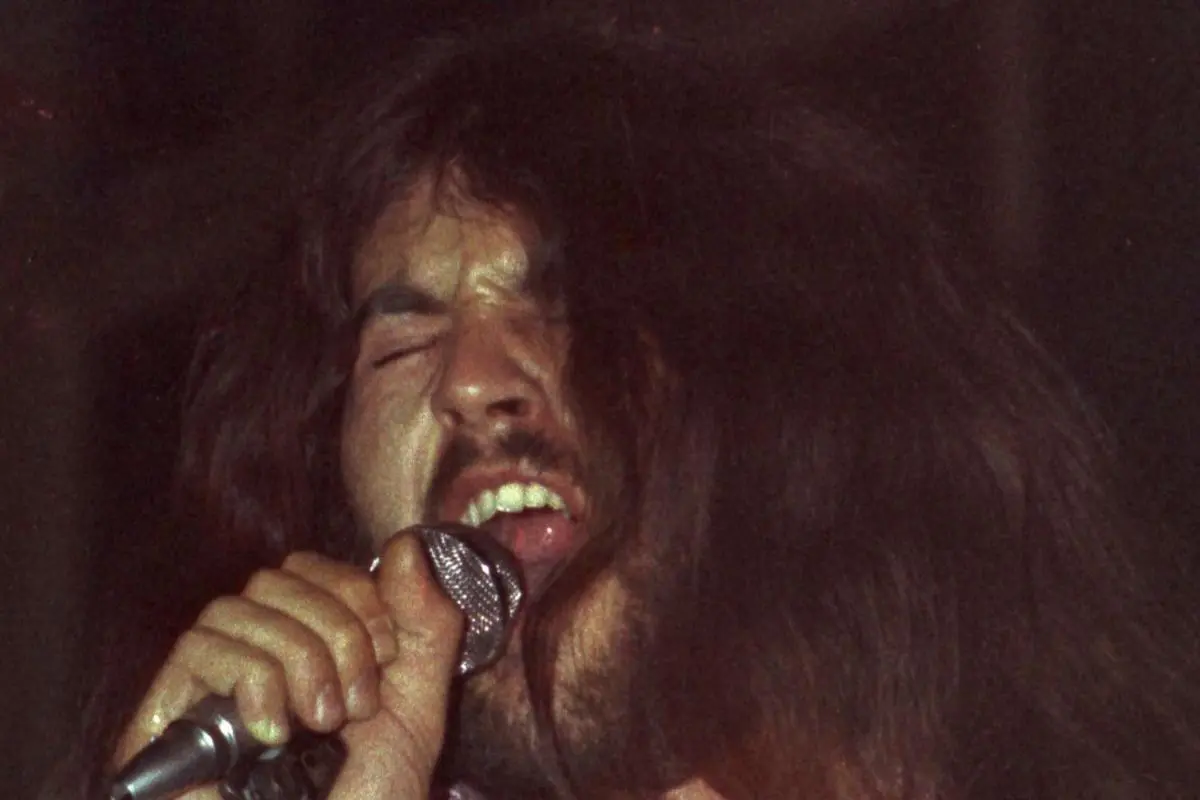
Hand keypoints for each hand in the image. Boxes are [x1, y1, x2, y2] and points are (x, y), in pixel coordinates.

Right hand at [113, 534, 464, 799]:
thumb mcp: (415, 711)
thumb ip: (425, 627)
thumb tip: (409, 546)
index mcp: (308, 650)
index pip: (311, 567)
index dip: (355, 592)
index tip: (386, 654)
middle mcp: (252, 660)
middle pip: (276, 578)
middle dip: (335, 630)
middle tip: (355, 700)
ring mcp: (205, 689)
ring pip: (235, 607)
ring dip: (299, 659)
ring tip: (320, 722)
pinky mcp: (163, 719)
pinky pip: (199, 648)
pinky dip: (252, 678)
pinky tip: (272, 731)